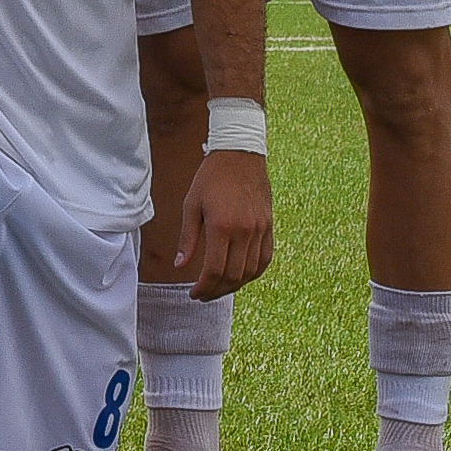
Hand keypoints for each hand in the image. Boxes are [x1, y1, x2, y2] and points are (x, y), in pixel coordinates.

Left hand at [174, 143, 272, 297]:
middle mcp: (245, 232)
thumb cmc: (210, 179)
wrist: (240, 155)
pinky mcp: (269, 226)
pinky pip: (265, 259)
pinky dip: (253, 273)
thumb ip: (187, 238)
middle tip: (203, 295)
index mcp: (222, 227)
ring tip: (218, 289)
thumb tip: (180, 267)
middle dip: (217, 291)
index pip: (215, 270)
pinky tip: (240, 277)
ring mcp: (260, 230)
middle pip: (234, 276)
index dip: (204, 287)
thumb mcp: (191, 205)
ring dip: (235, 286)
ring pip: (251, 271)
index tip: (193, 294)